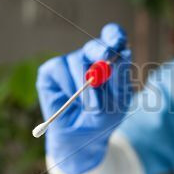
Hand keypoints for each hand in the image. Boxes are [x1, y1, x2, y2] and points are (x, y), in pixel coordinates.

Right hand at [36, 23, 131, 173]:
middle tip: (106, 59)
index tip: (117, 40)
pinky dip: (69, 88)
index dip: (114, 35)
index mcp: (109, 60)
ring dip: (86, 85)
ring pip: (78, 61)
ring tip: (89, 106)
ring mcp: (69, 62)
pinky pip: (60, 71)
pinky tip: (71, 102)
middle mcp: (89, 57)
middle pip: (95, 45)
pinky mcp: (50, 71)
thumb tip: (123, 53)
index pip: (112, 38)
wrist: (82, 138)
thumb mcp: (119, 100)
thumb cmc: (103, 117)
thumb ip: (121, 78)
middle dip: (101, 52)